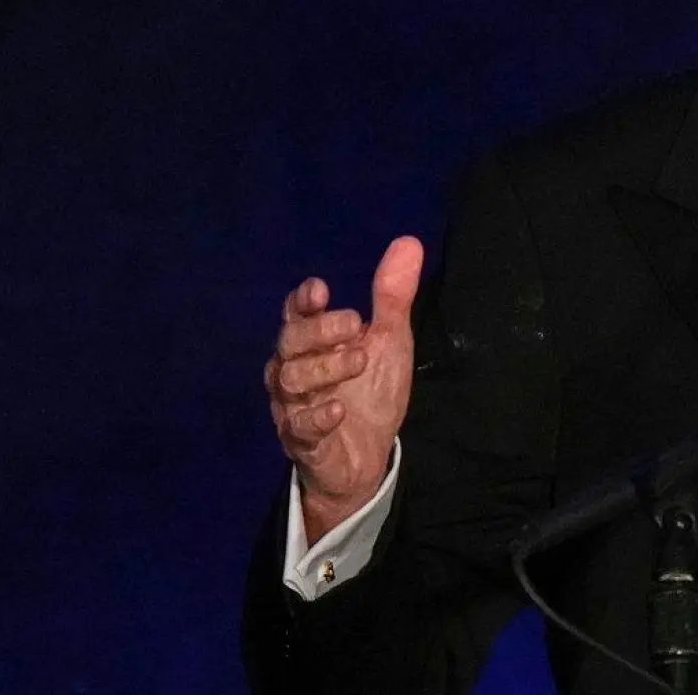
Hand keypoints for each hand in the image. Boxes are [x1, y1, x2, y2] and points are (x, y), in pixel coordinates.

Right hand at [265, 236, 422, 543]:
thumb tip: (409, 242)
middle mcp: (294, 371)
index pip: (296, 314)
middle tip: (353, 323)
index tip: (320, 288)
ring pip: (291, 381)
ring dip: (324, 368)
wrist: (367, 456)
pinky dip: (317, 417)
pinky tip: (338, 410)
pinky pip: (300, 427)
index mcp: (311, 343)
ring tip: (359, 360)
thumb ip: (392, 297)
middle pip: (289, 343)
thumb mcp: (388, 340)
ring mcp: (293, 407)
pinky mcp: (303, 441)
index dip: (302, 300)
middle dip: (318, 330)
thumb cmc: (370, 391)